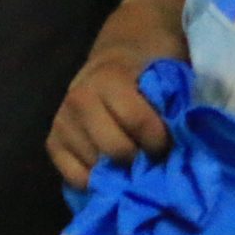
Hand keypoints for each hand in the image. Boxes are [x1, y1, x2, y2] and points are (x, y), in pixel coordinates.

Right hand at [48, 50, 173, 188]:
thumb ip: (171, 101)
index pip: (137, 122)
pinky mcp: (52, 142)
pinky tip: (112, 173)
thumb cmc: (150, 65)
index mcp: (109, 78)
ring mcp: (62, 122)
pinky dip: (95, 180)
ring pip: (94, 166)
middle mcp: (80, 99)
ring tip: (135, 165)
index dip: (159, 139)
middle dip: (140, 159)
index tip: (170, 144)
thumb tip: (182, 137)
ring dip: (119, 171)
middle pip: (115, 149)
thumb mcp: (166, 71)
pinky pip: (73, 176)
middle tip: (154, 160)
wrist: (119, 54)